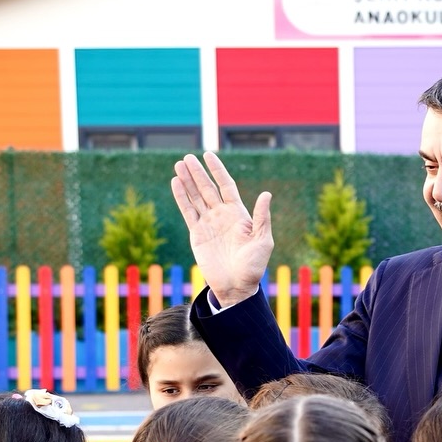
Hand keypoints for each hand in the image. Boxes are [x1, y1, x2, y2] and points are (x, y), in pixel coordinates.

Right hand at [171, 152, 273, 307]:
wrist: (236, 287)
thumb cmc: (254, 266)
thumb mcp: (263, 241)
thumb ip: (262, 217)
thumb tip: (266, 194)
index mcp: (239, 214)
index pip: (226, 185)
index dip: (217, 170)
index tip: (209, 155)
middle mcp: (222, 215)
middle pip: (208, 188)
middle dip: (198, 173)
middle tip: (187, 157)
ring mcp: (208, 224)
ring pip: (196, 197)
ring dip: (187, 181)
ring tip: (179, 165)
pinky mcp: (197, 234)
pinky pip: (188, 211)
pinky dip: (181, 197)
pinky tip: (175, 183)